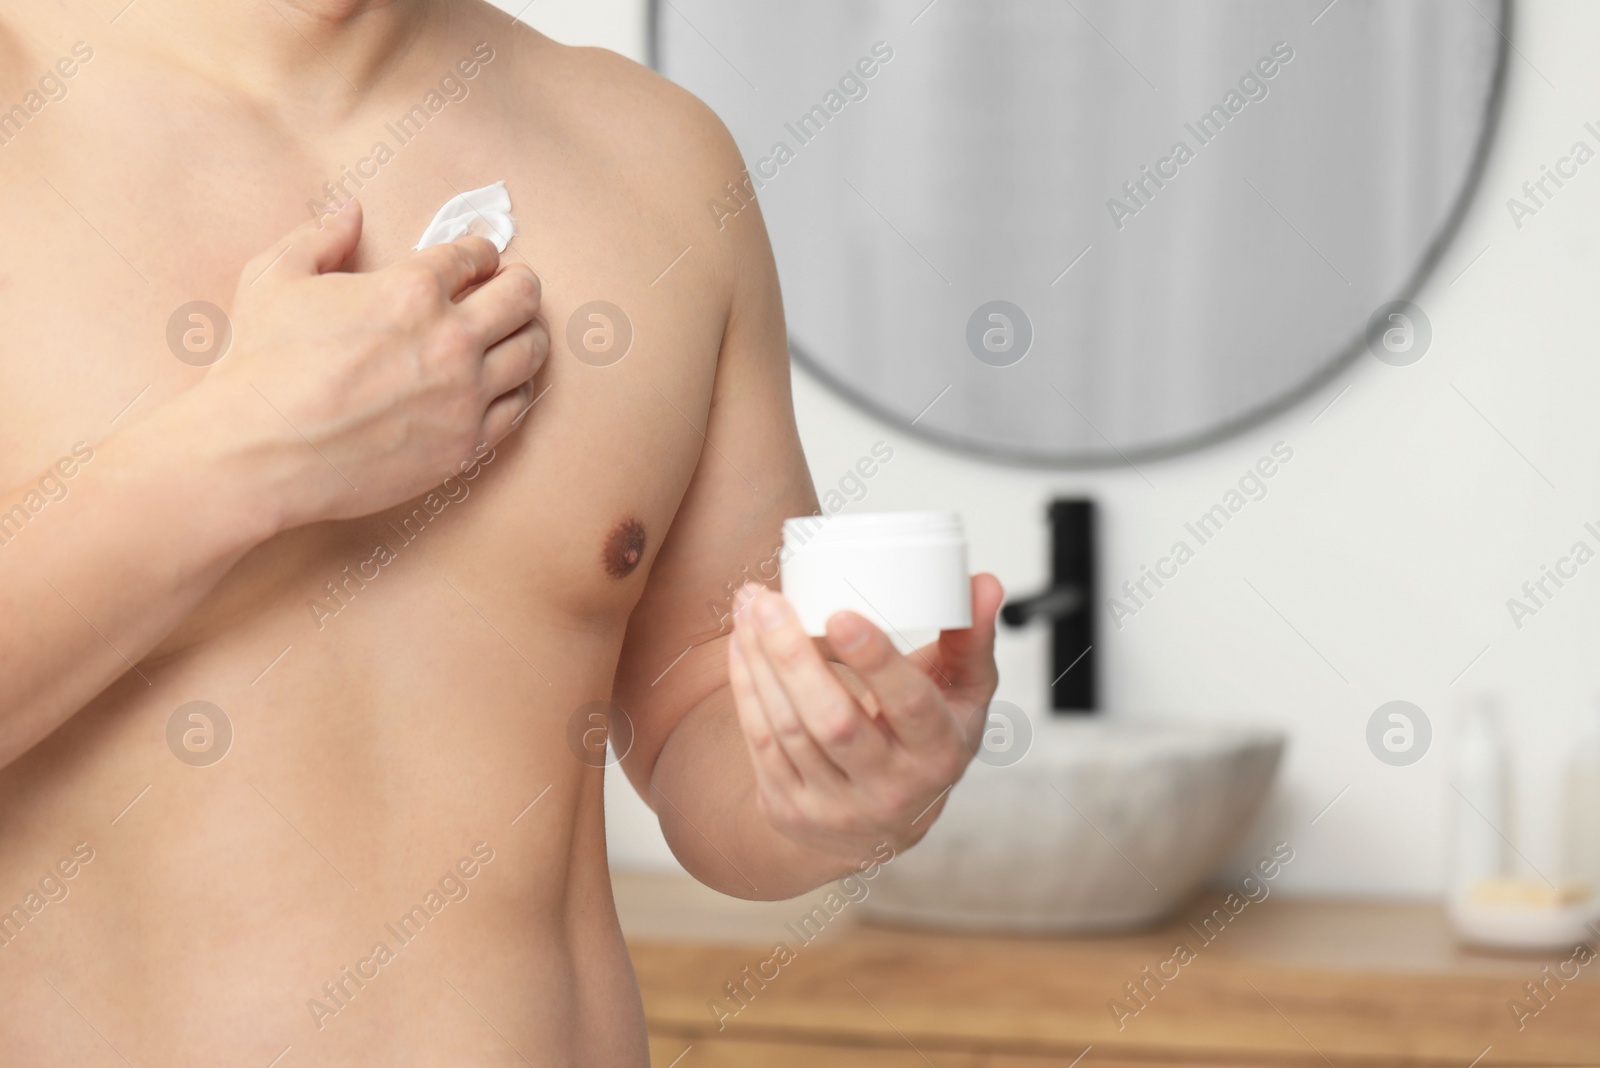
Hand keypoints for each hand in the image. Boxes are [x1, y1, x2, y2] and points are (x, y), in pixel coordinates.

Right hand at [191, 199, 547, 528]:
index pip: (475, 255)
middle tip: (514, 287)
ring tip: (519, 331)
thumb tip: (351, 211)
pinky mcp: (466, 444)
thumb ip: (320, 236)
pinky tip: (506, 382)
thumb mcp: (275, 277)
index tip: (479, 259)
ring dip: (529, 332)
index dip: (480, 251)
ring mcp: (464, 395)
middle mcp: (450, 338)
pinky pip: (518, 407)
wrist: (260, 454)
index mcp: (411, 289)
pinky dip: (518, 388)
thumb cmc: (260, 364)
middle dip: (520, 284)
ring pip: (531, 351)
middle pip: (522, 297)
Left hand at [727, 575, 1003, 864]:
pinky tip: (741, 646)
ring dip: (760, 662)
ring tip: (750, 608)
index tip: (842, 615)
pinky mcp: (791, 810)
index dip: (876, 662)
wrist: (883, 827)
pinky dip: (747, 687)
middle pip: (834, 721)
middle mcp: (890, 789)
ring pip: (788, 729)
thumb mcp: (962, 697)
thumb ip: (971, 638)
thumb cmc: (924, 743)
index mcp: (939, 753)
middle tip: (770, 601)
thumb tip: (984, 583)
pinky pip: (759, 742)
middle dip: (794, 656)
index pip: (910, 706)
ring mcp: (836, 806)